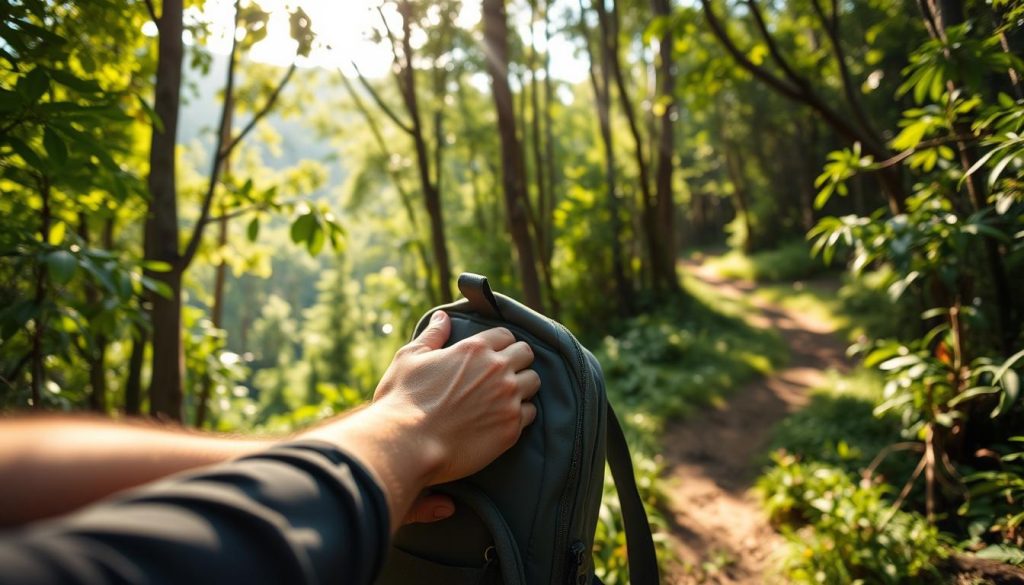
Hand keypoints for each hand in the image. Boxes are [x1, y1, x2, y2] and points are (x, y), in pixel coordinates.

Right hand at [372, 310, 539, 484]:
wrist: (408, 444)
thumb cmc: (403, 400)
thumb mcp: (410, 357)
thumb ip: (432, 335)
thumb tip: (443, 317)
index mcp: (475, 349)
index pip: (506, 335)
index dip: (499, 343)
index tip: (492, 353)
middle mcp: (497, 370)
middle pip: (526, 354)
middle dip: (516, 360)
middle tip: (501, 373)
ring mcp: (507, 399)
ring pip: (533, 382)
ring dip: (522, 385)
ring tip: (505, 395)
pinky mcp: (511, 428)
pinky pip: (530, 413)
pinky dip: (520, 413)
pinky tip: (503, 417)